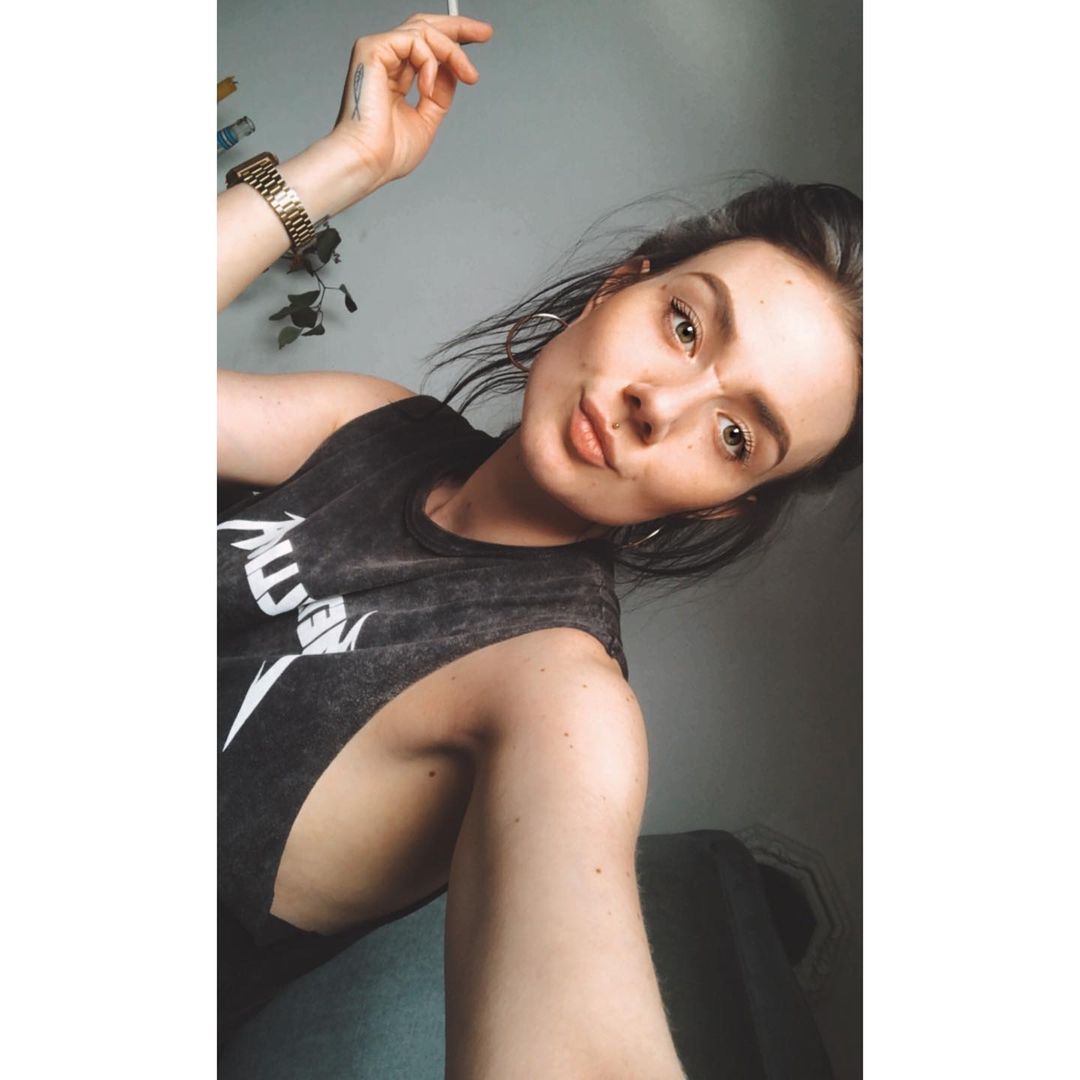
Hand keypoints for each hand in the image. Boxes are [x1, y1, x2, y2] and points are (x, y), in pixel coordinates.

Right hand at [328, 12, 493, 190]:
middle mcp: (384, 60)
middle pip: (424, 26)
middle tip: (484, 33)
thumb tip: (454, 70)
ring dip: (452, 52)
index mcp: (393, 76)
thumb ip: (440, 93)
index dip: (453, 41)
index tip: (480, 40)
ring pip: (424, 31)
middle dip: (458, 27)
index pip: (425, 46)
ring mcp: (377, 52)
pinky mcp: (372, 50)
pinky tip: (428, 88)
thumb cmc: (386, 152)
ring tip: (467, 74)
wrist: (367, 162)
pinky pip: (414, 40)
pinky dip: (430, 62)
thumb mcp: (427, 119)